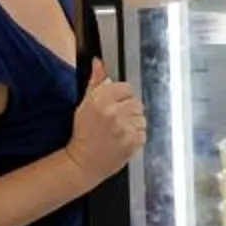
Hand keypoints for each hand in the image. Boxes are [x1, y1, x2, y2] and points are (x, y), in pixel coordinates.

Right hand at [66, 60, 146, 180]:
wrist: (82, 162)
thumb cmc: (82, 134)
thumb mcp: (84, 105)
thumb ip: (95, 82)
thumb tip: (98, 62)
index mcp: (101, 100)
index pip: (126, 88)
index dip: (122, 96)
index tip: (116, 104)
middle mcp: (113, 112)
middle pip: (136, 102)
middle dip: (129, 110)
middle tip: (117, 120)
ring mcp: (124, 128)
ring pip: (141, 118)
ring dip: (134, 123)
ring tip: (120, 130)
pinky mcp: (132, 142)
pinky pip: (143, 133)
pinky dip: (136, 136)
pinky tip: (123, 139)